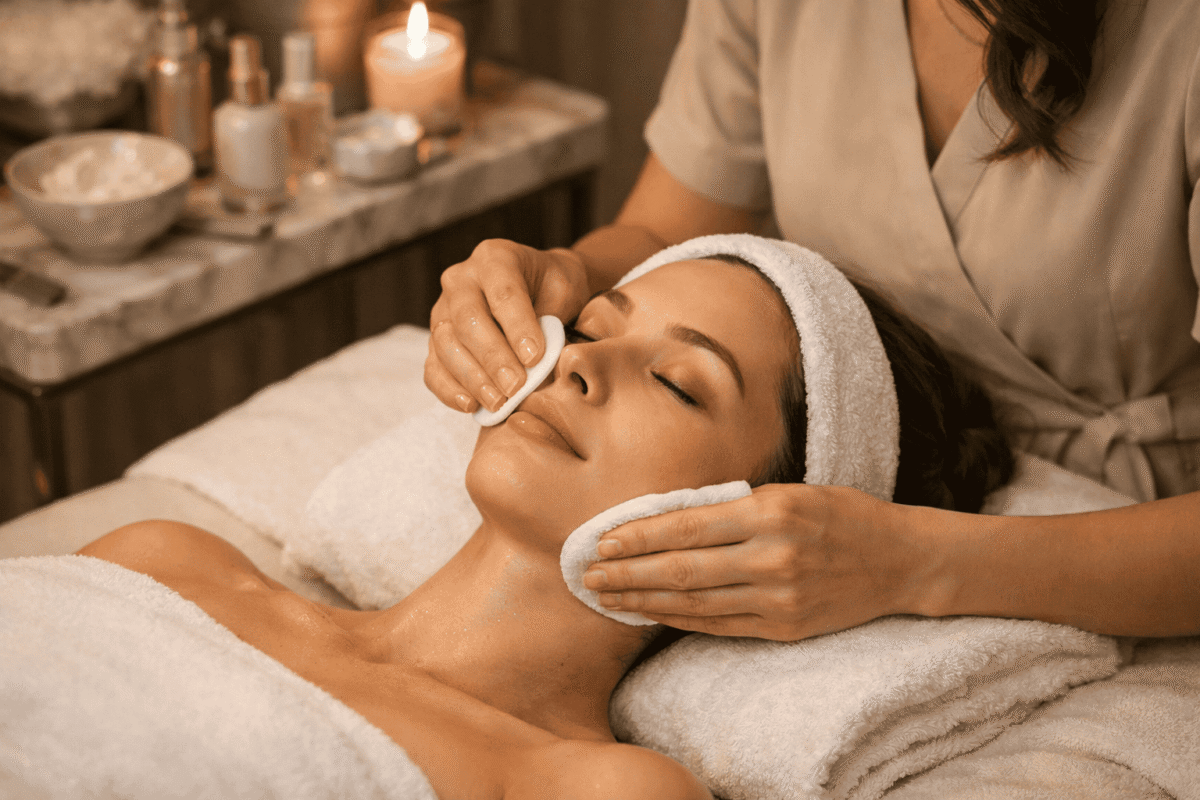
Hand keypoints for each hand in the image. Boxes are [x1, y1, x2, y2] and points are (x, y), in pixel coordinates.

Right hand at [425, 239, 589, 412]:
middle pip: (468, 319)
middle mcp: (461, 279)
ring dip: (472, 378)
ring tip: (499, 402)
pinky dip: (449, 389)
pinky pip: (433, 366)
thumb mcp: (565, 292)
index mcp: (495, 258)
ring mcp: (443, 309)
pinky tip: (472, 405)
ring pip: (445, 343)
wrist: (540, 290)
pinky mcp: (436, 340)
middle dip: (493, 357)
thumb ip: (553, 321)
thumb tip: (541, 367)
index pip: (503, 292)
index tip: (535, 357)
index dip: (518, 326)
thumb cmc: (554, 290)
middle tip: (516, 386)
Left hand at [581, 484, 926, 640]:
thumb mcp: (792, 491)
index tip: (603, 540)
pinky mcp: (785, 627)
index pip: (687, 526)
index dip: (640, 536)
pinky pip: (719, 625)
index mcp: (771, 511)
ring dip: (644, 601)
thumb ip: (735, 505)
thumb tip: (670, 516)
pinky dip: (680, 619)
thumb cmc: (842, 514)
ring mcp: (779, 597)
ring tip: (608, 597)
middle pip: (681, 570)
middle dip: (627, 573)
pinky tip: (651, 613)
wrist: (901, 560)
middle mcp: (773, 556)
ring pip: (695, 603)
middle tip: (587, 575)